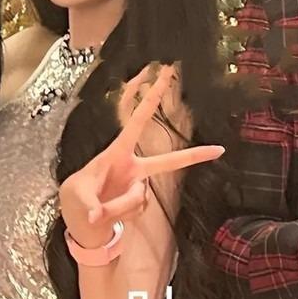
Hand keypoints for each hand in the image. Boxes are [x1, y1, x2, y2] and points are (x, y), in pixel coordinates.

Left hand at [59, 64, 224, 248]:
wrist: (79, 221)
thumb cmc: (77, 196)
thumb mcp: (79, 196)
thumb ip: (92, 205)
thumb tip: (99, 215)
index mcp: (118, 151)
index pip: (138, 121)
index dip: (153, 98)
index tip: (167, 76)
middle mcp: (134, 167)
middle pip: (168, 161)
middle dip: (194, 154)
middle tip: (220, 149)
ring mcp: (139, 187)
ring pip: (137, 198)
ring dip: (116, 208)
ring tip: (96, 213)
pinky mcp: (140, 203)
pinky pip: (136, 211)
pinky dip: (119, 217)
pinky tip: (108, 215)